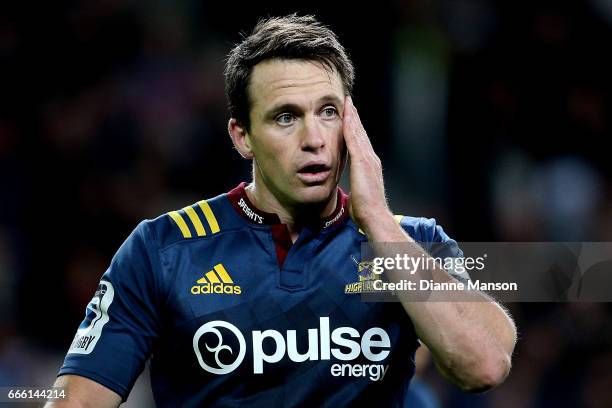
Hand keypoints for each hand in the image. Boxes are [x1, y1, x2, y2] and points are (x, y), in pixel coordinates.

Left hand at [342, 96, 391, 230]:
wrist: (374, 215)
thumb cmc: (366, 210)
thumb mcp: (360, 194)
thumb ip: (358, 187)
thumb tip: (354, 192)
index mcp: (370, 166)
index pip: (361, 143)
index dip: (356, 130)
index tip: (351, 119)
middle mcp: (371, 158)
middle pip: (361, 133)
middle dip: (355, 118)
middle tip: (350, 104)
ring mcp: (367, 158)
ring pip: (358, 132)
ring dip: (352, 117)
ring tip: (348, 104)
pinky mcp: (362, 161)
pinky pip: (353, 139)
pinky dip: (350, 125)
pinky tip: (345, 116)